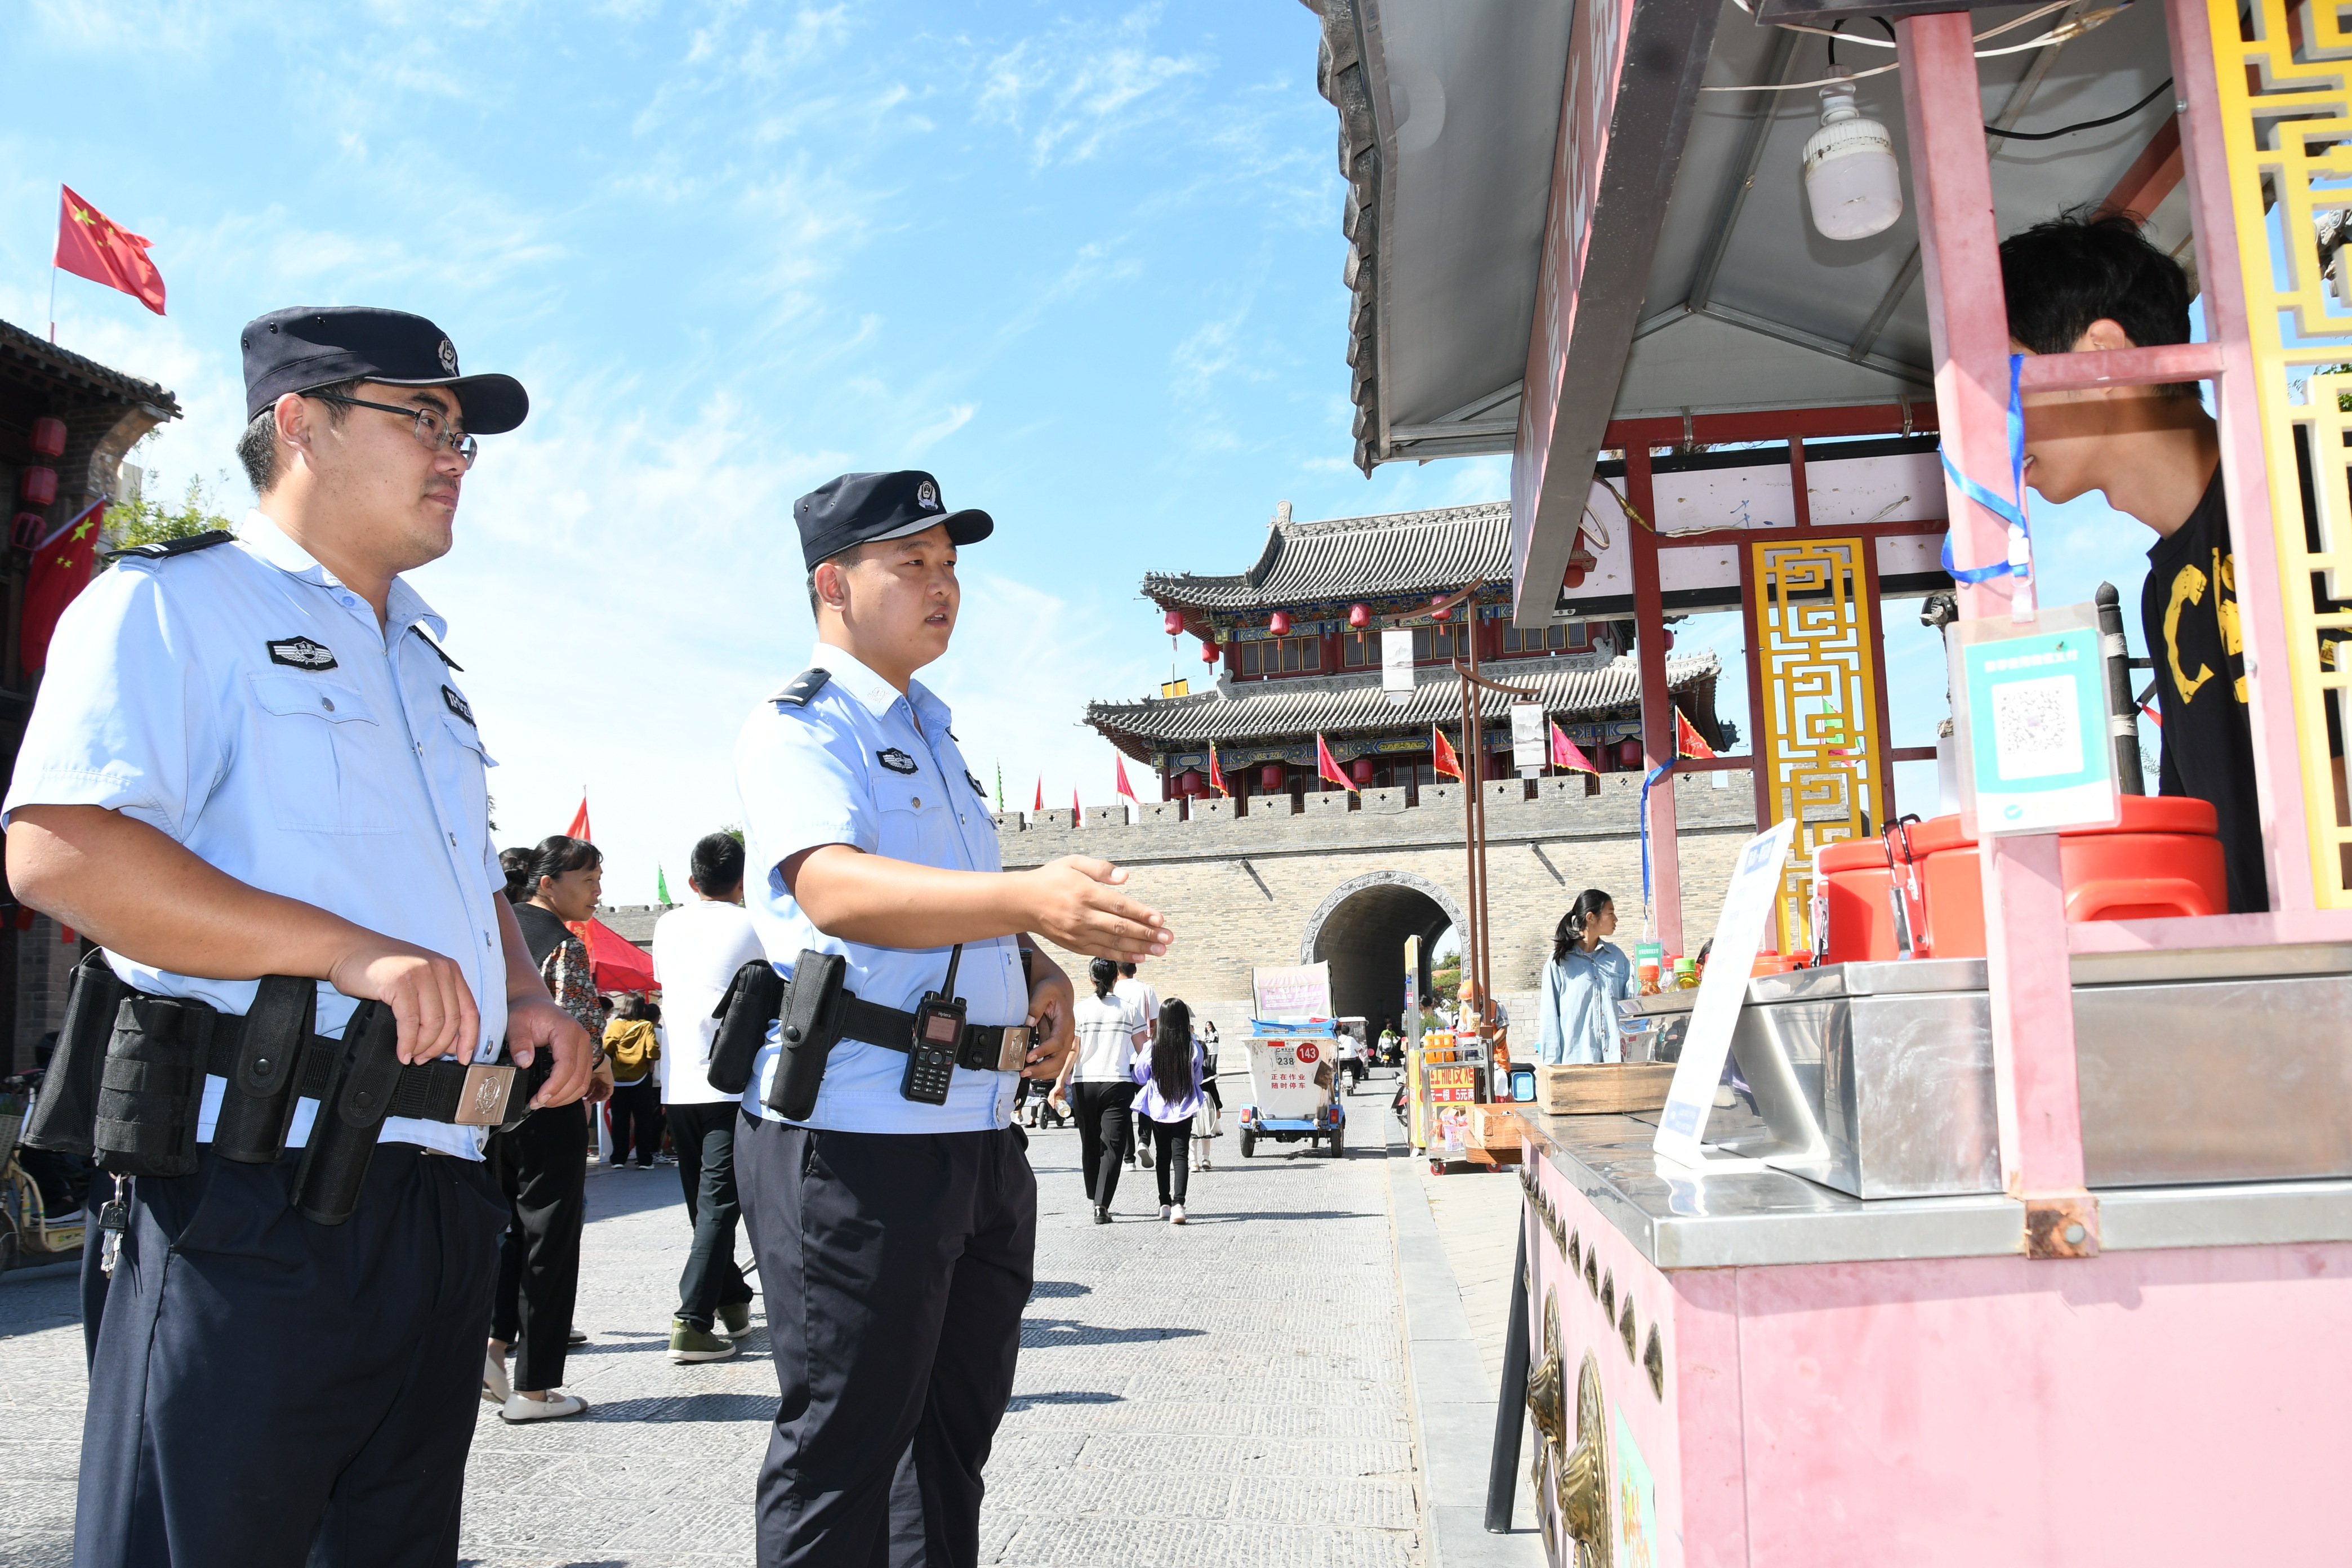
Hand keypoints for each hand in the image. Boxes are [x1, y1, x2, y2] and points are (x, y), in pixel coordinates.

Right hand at [327, 935, 482, 1066]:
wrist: (348, 949)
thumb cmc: (381, 969)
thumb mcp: (417, 984)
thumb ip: (437, 1008)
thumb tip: (453, 1044)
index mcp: (449, 970)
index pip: (470, 1010)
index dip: (470, 1038)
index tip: (464, 1058)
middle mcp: (440, 969)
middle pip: (451, 1020)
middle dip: (439, 1047)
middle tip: (424, 1059)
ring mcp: (421, 973)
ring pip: (432, 1023)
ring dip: (423, 1047)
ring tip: (411, 1056)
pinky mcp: (400, 982)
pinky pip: (410, 1022)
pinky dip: (407, 1042)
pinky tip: (402, 1052)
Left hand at [506, 996, 594, 1108]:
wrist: (535, 1004)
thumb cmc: (527, 1012)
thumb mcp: (516, 1022)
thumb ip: (519, 1042)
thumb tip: (524, 1062)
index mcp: (567, 1030)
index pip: (567, 1065)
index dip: (554, 1086)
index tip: (537, 1098)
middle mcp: (582, 1040)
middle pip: (578, 1078)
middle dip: (558, 1096)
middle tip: (536, 1104)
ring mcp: (585, 1048)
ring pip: (583, 1082)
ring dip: (565, 1097)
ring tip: (544, 1102)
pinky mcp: (583, 1056)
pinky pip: (583, 1079)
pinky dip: (570, 1092)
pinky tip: (554, 1096)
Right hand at [585, 1054, 615, 1103]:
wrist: (596, 1063)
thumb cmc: (588, 1069)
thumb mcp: (584, 1079)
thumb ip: (583, 1087)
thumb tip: (580, 1094)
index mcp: (593, 1077)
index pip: (591, 1087)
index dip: (588, 1093)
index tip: (584, 1097)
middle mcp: (599, 1079)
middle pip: (597, 1090)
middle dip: (592, 1096)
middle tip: (588, 1101)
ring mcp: (605, 1081)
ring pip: (602, 1092)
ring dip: (597, 1098)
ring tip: (592, 1101)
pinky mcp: (611, 1083)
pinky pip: (609, 1092)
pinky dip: (605, 1097)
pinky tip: (599, 1099)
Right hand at [1019, 857, 1170, 961]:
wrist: (1023, 902)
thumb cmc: (1051, 879)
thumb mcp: (1074, 862)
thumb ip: (1101, 868)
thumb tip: (1125, 877)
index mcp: (1085, 893)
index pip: (1119, 905)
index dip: (1141, 914)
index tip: (1160, 919)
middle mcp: (1083, 916)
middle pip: (1120, 927)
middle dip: (1147, 934)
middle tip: (1168, 938)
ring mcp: (1078, 933)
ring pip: (1114, 943)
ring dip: (1140, 948)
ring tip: (1160, 950)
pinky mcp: (1075, 945)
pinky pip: (1102, 952)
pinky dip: (1122, 956)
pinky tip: (1139, 956)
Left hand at [1020, 962, 1076, 1081]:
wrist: (1059, 990)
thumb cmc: (1052, 990)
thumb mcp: (1043, 991)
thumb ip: (1036, 1005)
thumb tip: (1028, 1022)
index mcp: (1065, 1022)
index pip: (1057, 1042)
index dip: (1044, 1051)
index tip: (1029, 1057)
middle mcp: (1066, 1035)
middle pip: (1059, 1059)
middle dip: (1042, 1069)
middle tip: (1024, 1071)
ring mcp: (1062, 1042)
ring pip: (1058, 1065)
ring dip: (1043, 1073)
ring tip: (1025, 1073)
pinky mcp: (1055, 1045)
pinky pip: (1053, 1062)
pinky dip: (1043, 1069)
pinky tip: (1030, 1069)